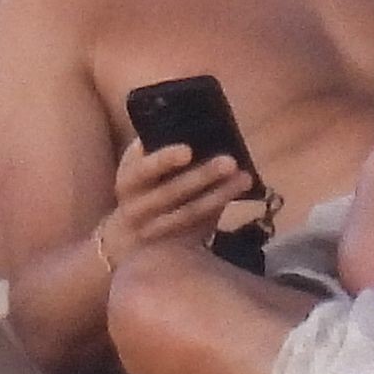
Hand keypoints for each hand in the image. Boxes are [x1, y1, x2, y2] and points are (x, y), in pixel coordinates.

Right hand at [99, 139, 252, 266]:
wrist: (129, 235)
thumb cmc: (147, 188)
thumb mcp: (145, 169)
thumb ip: (164, 153)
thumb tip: (204, 127)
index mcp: (129, 179)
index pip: (143, 169)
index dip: (164, 161)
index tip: (188, 151)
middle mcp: (136, 206)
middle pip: (171, 192)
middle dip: (202, 176)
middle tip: (230, 161)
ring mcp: (154, 229)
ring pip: (189, 213)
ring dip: (219, 195)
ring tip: (244, 178)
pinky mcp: (171, 246)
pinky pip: (198, 229)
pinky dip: (219, 211)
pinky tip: (238, 195)